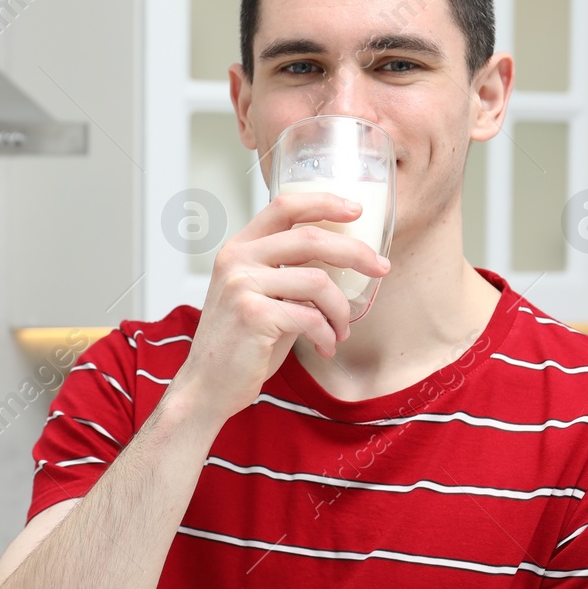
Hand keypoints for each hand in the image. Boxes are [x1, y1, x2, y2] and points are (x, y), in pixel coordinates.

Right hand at [168, 191, 391, 427]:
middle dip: (355, 253)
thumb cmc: (240, 343)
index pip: (285, 206)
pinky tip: (326, 346)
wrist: (207, 386)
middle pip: (310, 238)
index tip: (357, 211)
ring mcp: (242, 285)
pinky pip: (311, 317)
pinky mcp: (253, 315)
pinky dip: (327, 334)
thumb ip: (289, 272)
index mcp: (239, 248)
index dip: (324, 203)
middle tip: (380, 268)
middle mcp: (236, 259)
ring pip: (318, 282)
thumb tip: (343, 259)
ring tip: (342, 329)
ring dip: (341, 309)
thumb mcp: (260, 295)